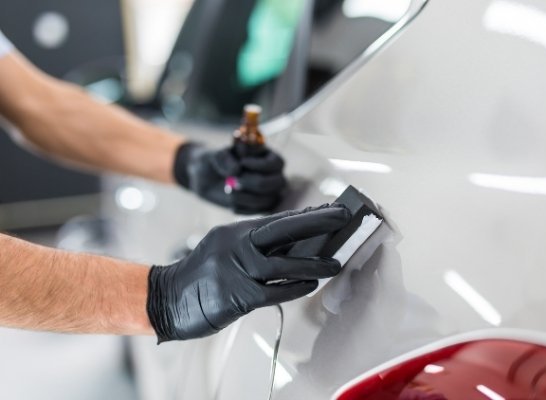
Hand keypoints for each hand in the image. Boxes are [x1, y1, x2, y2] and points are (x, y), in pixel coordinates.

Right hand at [146, 204, 350, 341]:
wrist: (165, 298)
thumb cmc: (201, 275)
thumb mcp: (225, 249)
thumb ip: (254, 246)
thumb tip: (296, 244)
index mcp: (235, 231)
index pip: (278, 220)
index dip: (307, 216)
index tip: (331, 210)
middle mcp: (237, 245)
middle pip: (283, 229)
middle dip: (317, 222)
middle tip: (343, 216)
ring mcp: (237, 269)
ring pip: (284, 263)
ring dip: (314, 262)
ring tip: (336, 263)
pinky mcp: (238, 295)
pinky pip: (275, 291)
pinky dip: (295, 287)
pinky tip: (311, 285)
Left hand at [173, 142, 285, 213]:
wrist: (206, 178)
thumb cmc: (214, 161)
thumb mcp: (216, 155)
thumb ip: (225, 158)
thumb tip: (237, 170)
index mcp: (268, 156)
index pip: (277, 163)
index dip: (261, 165)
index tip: (242, 162)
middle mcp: (274, 175)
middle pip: (278, 182)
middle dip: (256, 183)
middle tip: (235, 181)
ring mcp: (269, 193)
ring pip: (268, 200)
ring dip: (247, 197)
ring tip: (229, 191)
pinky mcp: (260, 207)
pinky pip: (259, 212)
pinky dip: (244, 208)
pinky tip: (231, 201)